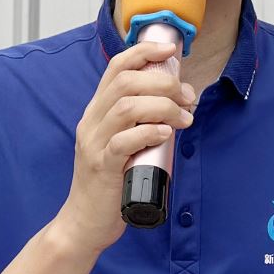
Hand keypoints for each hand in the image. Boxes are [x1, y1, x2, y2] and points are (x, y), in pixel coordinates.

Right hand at [50, 40, 196, 255]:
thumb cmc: (110, 184)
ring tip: (184, 118)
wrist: (84, 222)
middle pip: (125, 82)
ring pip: (126, 107)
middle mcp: (92, 122)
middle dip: (164, 82)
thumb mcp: (122, 144)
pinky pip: (123, 141)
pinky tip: (164, 133)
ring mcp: (94, 144)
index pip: (116, 67)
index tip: (170, 50)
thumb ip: (140, 123)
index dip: (144, 52)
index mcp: (96, 112)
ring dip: (162, 106)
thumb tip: (177, 104)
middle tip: (188, 99)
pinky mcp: (102, 167)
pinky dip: (148, 132)